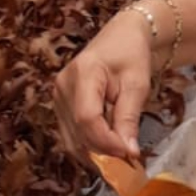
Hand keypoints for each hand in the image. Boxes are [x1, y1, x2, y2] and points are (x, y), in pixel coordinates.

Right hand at [54, 9, 155, 159]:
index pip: (87, 118)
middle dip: (104, 150)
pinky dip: (89, 145)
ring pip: (72, 138)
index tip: (130, 154)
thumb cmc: (131, 55)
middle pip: (78, 132)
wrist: (121, 37)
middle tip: (129, 157)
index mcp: (83, 73)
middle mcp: (63, 85)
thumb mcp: (137, 84)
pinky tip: (108, 146)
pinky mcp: (59, 105)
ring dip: (96, 152)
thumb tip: (129, 152)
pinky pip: (71, 134)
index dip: (107, 141)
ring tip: (120, 152)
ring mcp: (58, 96)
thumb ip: (129, 118)